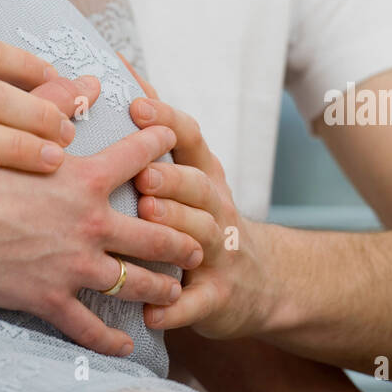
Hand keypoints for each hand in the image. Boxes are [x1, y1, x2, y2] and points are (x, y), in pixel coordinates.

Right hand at [0, 123, 205, 356]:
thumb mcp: (14, 127)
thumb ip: (57, 102)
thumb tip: (88, 78)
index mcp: (85, 178)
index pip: (139, 157)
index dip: (162, 147)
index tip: (175, 144)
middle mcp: (91, 223)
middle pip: (154, 235)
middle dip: (181, 240)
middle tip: (199, 246)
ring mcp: (73, 265)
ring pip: (134, 283)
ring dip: (159, 288)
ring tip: (173, 291)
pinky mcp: (50, 299)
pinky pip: (91, 327)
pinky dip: (112, 340)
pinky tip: (127, 346)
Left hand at [129, 95, 276, 339]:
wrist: (264, 283)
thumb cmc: (206, 218)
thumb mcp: (195, 175)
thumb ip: (162, 135)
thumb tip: (126, 79)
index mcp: (206, 177)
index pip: (192, 140)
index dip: (166, 121)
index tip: (135, 105)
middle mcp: (217, 210)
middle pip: (198, 187)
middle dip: (171, 178)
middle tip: (141, 174)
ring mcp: (221, 254)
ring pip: (200, 237)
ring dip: (174, 228)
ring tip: (146, 220)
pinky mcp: (217, 298)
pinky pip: (196, 304)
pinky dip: (175, 310)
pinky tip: (150, 313)